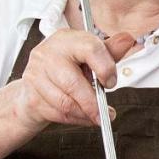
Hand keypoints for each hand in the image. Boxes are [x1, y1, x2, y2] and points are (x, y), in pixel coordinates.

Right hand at [10, 30, 134, 130]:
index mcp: (65, 39)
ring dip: (85, 114)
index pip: (90, 49)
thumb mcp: (88, 56)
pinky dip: (75, 119)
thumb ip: (109, 51)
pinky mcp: (31, 96)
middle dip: (93, 103)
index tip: (111, 82)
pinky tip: (82, 117)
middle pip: (73, 83)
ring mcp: (35, 75)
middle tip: (106, 113)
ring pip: (65, 103)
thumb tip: (127, 39)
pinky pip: (58, 114)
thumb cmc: (66, 68)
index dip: (105, 68)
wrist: (35, 85)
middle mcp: (47, 54)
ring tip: (96, 116)